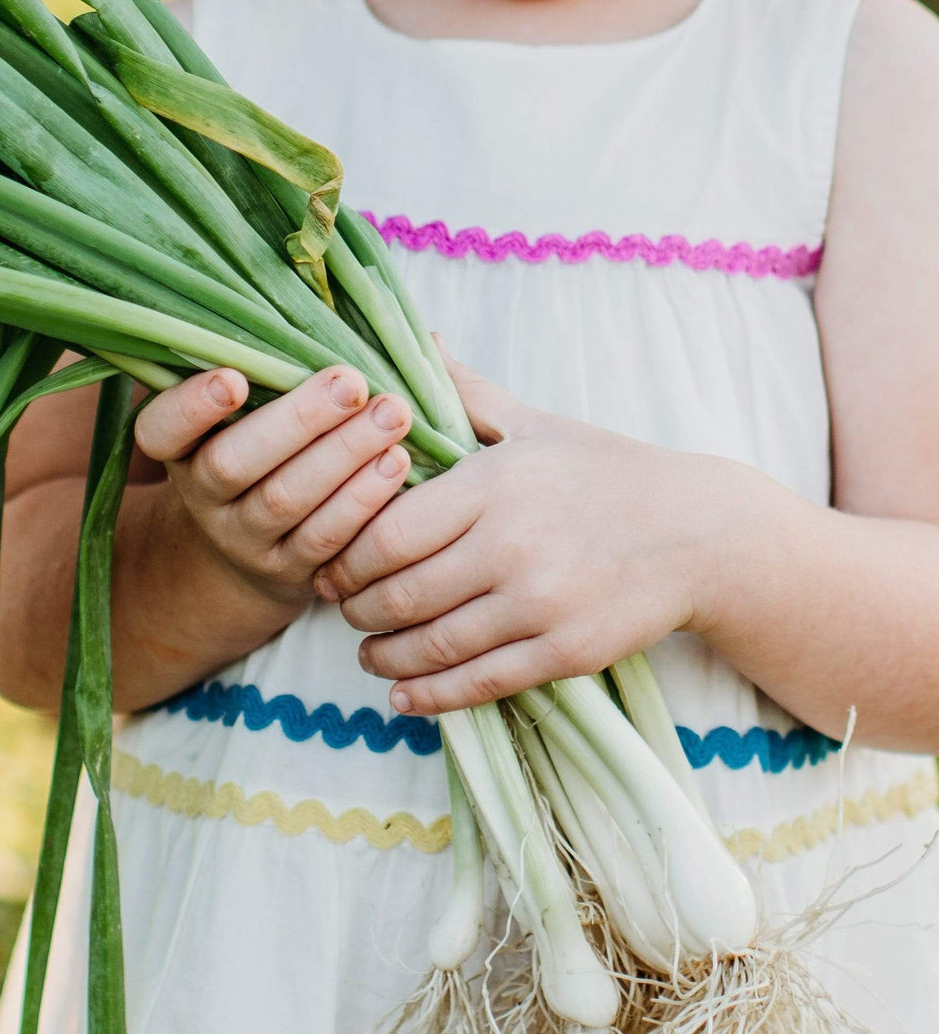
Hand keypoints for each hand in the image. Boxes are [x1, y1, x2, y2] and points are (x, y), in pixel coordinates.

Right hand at [134, 366, 412, 603]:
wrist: (257, 547)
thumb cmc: (265, 448)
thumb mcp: (248, 412)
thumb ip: (273, 363)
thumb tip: (338, 299)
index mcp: (181, 447)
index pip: (161, 429)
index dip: (191, 407)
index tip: (233, 378)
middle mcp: (203, 495)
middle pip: (233, 464)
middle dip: (297, 421)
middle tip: (352, 382)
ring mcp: (243, 538)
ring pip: (284, 501)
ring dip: (343, 456)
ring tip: (392, 416)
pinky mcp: (288, 571)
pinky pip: (323, 540)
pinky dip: (362, 502)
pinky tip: (397, 466)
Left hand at [316, 354, 751, 714]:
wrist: (700, 531)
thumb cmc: (605, 471)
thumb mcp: (534, 423)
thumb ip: (464, 391)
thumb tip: (414, 338)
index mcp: (495, 484)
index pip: (387, 533)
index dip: (347, 559)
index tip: (332, 565)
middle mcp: (513, 546)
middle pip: (399, 595)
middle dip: (356, 610)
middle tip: (342, 609)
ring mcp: (542, 604)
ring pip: (433, 645)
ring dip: (384, 657)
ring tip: (367, 654)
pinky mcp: (567, 652)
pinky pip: (480, 683)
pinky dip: (431, 695)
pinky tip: (403, 694)